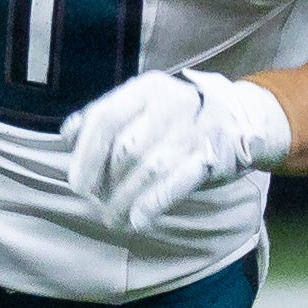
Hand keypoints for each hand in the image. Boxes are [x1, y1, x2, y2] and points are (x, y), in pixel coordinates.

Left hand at [61, 70, 292, 233]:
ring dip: (126, 200)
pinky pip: (177, 183)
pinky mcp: (214, 156)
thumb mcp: (142, 105)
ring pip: (149, 169)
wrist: (240, 119)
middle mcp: (172, 102)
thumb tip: (68, 134)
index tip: (77, 184)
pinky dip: (154, 204)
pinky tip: (139, 220)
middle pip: (126, 149)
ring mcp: (195, 129)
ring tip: (113, 219)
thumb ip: (104, 116)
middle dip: (106, 183)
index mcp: (147, 87)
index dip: (87, 154)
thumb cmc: (177, 117)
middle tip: (98, 204)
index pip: (106, 118)